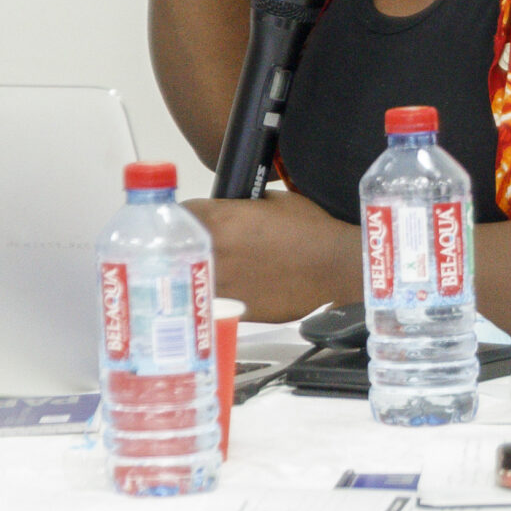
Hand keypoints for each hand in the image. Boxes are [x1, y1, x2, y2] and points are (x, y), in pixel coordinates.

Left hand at [187, 191, 363, 320]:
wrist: (334, 267)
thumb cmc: (309, 228)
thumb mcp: (272, 201)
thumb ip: (240, 205)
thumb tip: (227, 210)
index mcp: (219, 220)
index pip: (179, 216)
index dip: (185, 217)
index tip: (190, 221)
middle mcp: (213, 254)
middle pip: (177, 249)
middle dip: (185, 246)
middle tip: (197, 245)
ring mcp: (221, 286)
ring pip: (189, 280)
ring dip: (195, 273)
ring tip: (210, 269)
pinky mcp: (235, 310)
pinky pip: (214, 300)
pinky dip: (218, 294)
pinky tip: (233, 288)